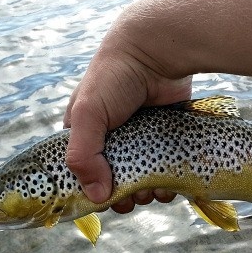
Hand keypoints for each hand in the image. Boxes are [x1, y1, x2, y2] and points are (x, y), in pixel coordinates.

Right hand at [63, 15, 191, 206]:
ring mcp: (140, 140)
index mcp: (84, 133)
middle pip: (114, 182)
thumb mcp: (87, 114)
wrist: (157, 50)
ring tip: (153, 190)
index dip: (92, 191)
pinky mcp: (164, 138)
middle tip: (134, 197)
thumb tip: (97, 197)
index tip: (107, 202)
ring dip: (147, 193)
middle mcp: (111, 139)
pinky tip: (169, 183)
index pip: (82, 173)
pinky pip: (165, 169)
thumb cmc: (113, 78)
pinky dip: (166, 182)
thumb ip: (83, 156)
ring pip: (142, 179)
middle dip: (124, 196)